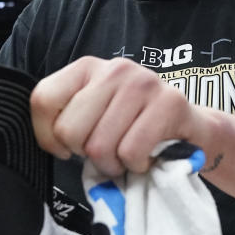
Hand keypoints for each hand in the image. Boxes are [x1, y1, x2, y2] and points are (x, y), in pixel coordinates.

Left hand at [30, 56, 201, 176]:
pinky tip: (146, 157)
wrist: (191, 131)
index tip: (67, 148)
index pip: (42, 100)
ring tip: (127, 156)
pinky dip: (136, 166)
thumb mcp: (93, 118)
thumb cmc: (132, 129)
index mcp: (86, 68)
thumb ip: (67, 122)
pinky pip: (131, 151)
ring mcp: (143, 82)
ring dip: (113, 165)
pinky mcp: (170, 103)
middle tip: (106, 152)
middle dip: (86, 154)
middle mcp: (113, 69)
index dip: (47, 136)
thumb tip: (53, 146)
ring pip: (100, 146)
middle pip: (70, 130)